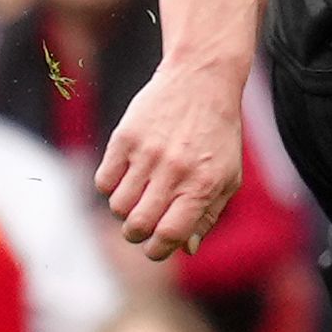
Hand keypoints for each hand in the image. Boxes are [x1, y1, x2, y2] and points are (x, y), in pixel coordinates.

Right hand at [97, 56, 245, 259]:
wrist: (202, 81)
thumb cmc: (218, 135)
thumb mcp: (227, 176)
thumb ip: (207, 214)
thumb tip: (185, 249)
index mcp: (202, 184)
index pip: (170, 234)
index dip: (158, 250)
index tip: (155, 248)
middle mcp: (174, 171)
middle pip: (138, 225)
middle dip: (137, 234)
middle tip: (142, 226)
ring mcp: (147, 154)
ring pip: (118, 206)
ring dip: (124, 210)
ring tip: (138, 196)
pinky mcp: (124, 138)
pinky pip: (103, 181)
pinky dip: (111, 187)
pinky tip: (127, 176)